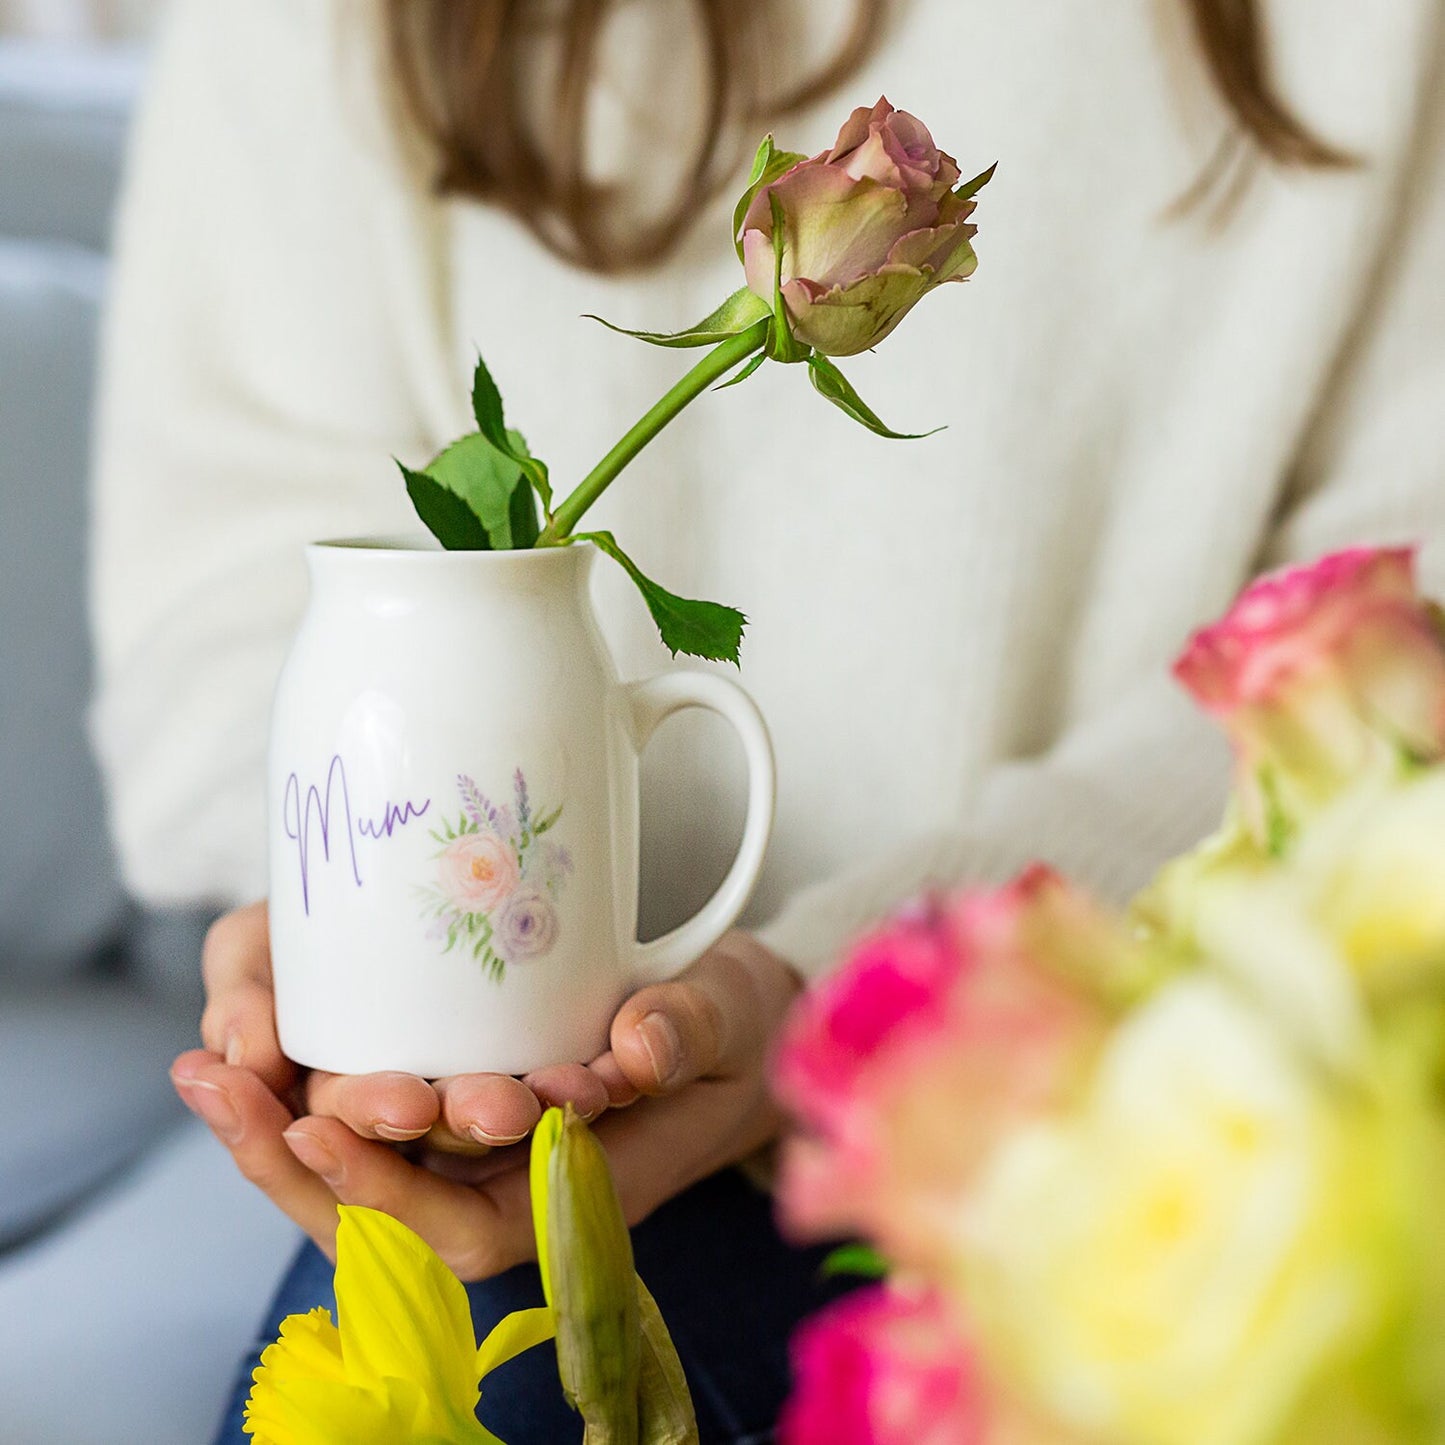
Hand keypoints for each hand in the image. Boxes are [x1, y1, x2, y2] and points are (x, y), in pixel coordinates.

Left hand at [173, 908, 800, 1278]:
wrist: (739, 1026)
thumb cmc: (740, 1034)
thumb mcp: (733, 1021)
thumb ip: (692, 1031)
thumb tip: (637, 1045)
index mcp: (577, 1186)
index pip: (463, 1226)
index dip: (384, 1190)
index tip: (316, 1127)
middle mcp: (510, 1178)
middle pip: (383, 1210)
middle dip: (295, 1157)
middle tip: (224, 1081)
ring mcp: (477, 1140)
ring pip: (362, 1163)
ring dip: (277, 1117)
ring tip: (209, 1064)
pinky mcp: (458, 1085)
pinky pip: (370, 1108)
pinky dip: (306, 1074)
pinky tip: (248, 1031)